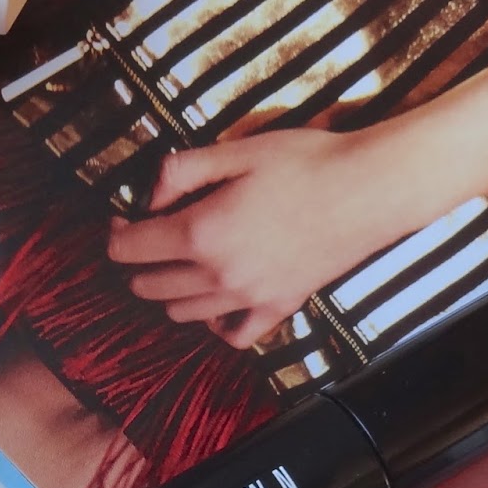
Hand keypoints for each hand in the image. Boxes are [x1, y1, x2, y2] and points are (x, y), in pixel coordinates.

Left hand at [106, 127, 434, 347]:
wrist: (371, 189)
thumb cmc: (306, 163)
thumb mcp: (236, 151)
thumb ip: (182, 170)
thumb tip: (149, 192)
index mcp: (200, 233)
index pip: (129, 249)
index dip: (117, 233)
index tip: (121, 218)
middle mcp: (218, 275)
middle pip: (148, 285)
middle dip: (137, 262)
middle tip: (146, 239)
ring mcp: (248, 298)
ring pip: (181, 313)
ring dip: (168, 291)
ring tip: (178, 265)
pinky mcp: (279, 308)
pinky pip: (232, 336)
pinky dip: (214, 325)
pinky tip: (216, 303)